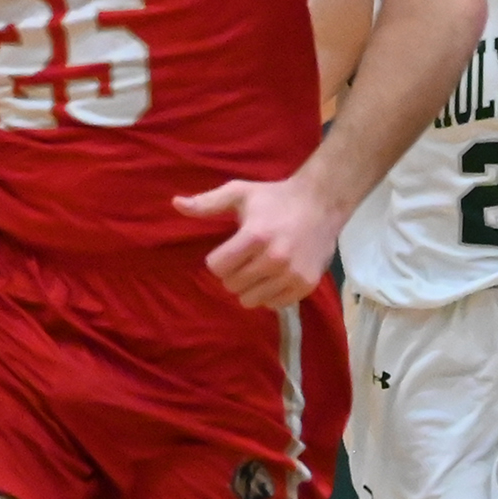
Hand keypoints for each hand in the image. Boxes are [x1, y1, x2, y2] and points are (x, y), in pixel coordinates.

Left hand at [174, 174, 342, 309]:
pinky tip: (276, 276)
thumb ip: (207, 203)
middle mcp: (273, 259)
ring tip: (260, 268)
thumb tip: (175, 204)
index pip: (217, 267)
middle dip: (233, 273)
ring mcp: (291, 275)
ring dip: (250, 287)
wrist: (322, 203)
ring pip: (250, 300)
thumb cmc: (275, 198)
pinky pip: (273, 305)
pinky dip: (270, 294)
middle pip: (232, 285)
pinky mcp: (305, 285)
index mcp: (254, 236)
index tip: (229, 250)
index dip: (218, 259)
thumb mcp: (240, 193)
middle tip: (246, 258)